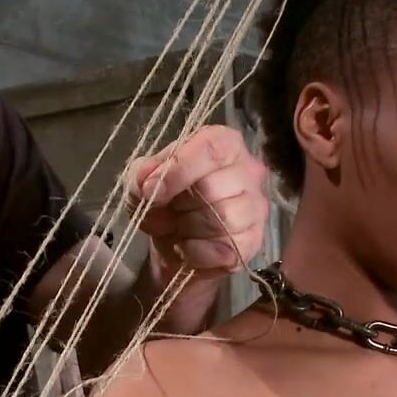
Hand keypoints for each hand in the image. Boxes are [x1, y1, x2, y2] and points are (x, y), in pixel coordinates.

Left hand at [126, 125, 268, 281]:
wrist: (174, 241)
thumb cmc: (165, 200)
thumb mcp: (143, 180)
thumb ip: (141, 174)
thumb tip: (149, 184)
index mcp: (225, 144)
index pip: (211, 149)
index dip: (179, 171)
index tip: (152, 190)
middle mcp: (248, 171)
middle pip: (214, 187)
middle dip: (180, 205)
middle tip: (167, 211)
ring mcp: (255, 208)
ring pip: (223, 219)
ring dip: (188, 227)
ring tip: (177, 227)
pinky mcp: (253, 241)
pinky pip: (226, 249)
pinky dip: (196, 253)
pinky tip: (185, 247)